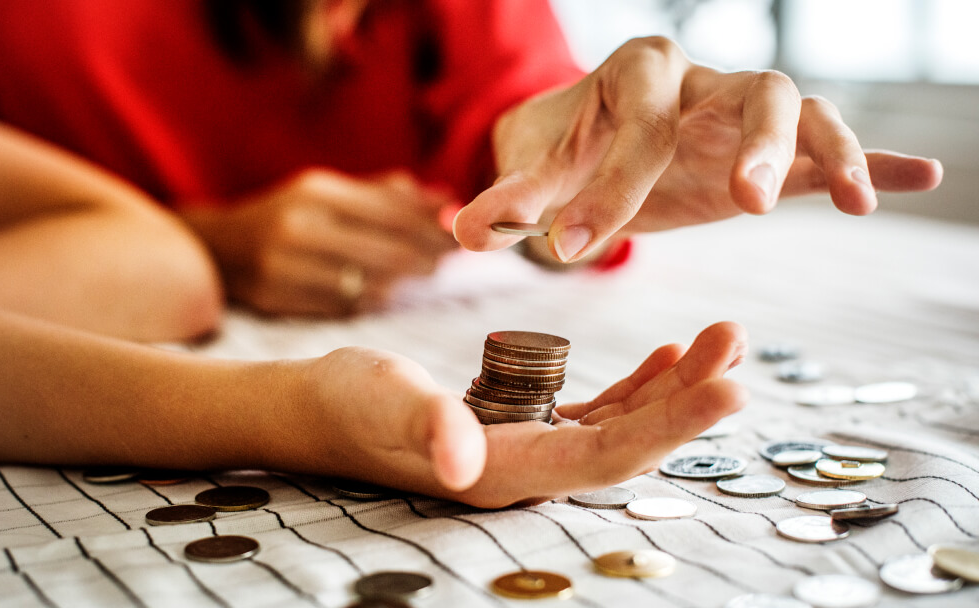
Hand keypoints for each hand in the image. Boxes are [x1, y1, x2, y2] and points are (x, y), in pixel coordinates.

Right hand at [185, 169, 458, 315]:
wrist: (218, 248)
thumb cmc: (287, 216)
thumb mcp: (328, 192)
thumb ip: (386, 195)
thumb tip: (446, 200)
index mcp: (316, 193)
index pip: (391, 212)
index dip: (432, 226)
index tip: (460, 234)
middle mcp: (299, 227)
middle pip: (386, 251)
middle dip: (426, 256)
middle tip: (450, 259)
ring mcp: (286, 267)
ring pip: (368, 283)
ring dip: (404, 281)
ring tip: (424, 272)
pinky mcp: (278, 299)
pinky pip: (344, 306)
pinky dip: (372, 299)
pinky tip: (386, 291)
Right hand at [297, 321, 747, 508]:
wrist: (319, 408)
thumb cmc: (346, 403)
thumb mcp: (384, 403)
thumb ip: (426, 427)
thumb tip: (460, 461)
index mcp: (505, 472)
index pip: (607, 457)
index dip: (672, 428)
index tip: (730, 389)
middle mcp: (528, 471)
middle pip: (630, 442)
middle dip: (690, 400)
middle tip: (737, 347)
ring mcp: (528, 450)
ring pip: (621, 424)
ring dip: (674, 387)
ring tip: (720, 342)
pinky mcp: (522, 426)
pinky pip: (595, 411)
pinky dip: (637, 385)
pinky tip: (667, 358)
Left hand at [453, 36, 943, 262]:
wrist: (590, 141)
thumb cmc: (564, 152)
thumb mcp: (535, 173)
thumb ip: (507, 201)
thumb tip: (462, 231)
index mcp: (636, 76)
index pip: (636, 128)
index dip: (606, 188)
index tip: (572, 248)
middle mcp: (699, 81)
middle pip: (750, 91)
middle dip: (752, 143)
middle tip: (744, 204)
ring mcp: (739, 112)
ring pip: (802, 110)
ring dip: (826, 150)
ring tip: (851, 200)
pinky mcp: (767, 150)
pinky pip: (829, 146)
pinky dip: (871, 160)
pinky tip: (918, 179)